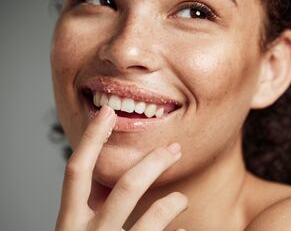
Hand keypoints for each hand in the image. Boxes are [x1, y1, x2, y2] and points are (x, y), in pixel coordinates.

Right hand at [55, 105, 187, 230]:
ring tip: (181, 200)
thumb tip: (106, 175)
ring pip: (156, 215)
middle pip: (127, 186)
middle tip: (175, 148)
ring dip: (175, 201)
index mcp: (70, 222)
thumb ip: (91, 205)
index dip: (90, 139)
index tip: (107, 111)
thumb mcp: (77, 230)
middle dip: (155, 162)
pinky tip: (182, 229)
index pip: (77, 171)